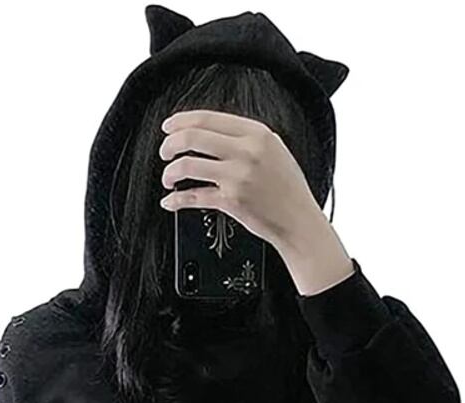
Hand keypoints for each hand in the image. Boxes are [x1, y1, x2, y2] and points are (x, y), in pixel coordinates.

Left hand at [158, 108, 325, 249]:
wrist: (300, 221)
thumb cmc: (288, 190)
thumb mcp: (274, 151)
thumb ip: (247, 140)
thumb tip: (212, 135)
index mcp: (256, 134)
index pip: (207, 118)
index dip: (180, 121)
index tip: (168, 128)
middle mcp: (246, 151)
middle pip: (192, 137)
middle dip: (170, 144)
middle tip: (165, 152)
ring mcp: (238, 176)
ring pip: (187, 164)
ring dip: (170, 171)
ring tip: (168, 178)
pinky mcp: (231, 201)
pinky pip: (194, 196)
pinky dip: (176, 200)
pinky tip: (170, 201)